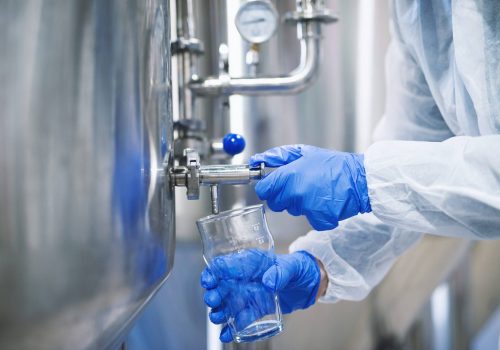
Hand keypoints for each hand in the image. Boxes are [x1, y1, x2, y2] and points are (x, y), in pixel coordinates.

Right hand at [200, 250, 320, 342]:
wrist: (310, 283)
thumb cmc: (299, 267)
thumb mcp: (292, 266)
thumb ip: (281, 273)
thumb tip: (268, 282)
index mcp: (250, 263)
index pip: (226, 264)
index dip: (214, 272)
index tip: (209, 280)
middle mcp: (245, 279)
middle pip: (221, 285)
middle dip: (213, 293)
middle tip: (213, 300)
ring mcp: (249, 294)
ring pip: (227, 303)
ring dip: (219, 311)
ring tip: (218, 318)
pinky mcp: (255, 308)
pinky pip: (241, 318)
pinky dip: (232, 327)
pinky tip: (226, 334)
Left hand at [249, 145, 370, 229]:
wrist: (360, 178)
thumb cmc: (333, 164)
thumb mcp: (304, 152)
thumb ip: (277, 156)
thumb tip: (256, 160)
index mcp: (289, 176)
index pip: (263, 190)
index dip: (268, 187)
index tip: (274, 185)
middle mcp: (295, 193)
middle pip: (275, 203)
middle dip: (283, 196)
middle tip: (300, 186)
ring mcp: (307, 208)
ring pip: (292, 210)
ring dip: (300, 203)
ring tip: (316, 191)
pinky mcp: (319, 219)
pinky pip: (309, 219)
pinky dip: (316, 214)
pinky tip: (325, 202)